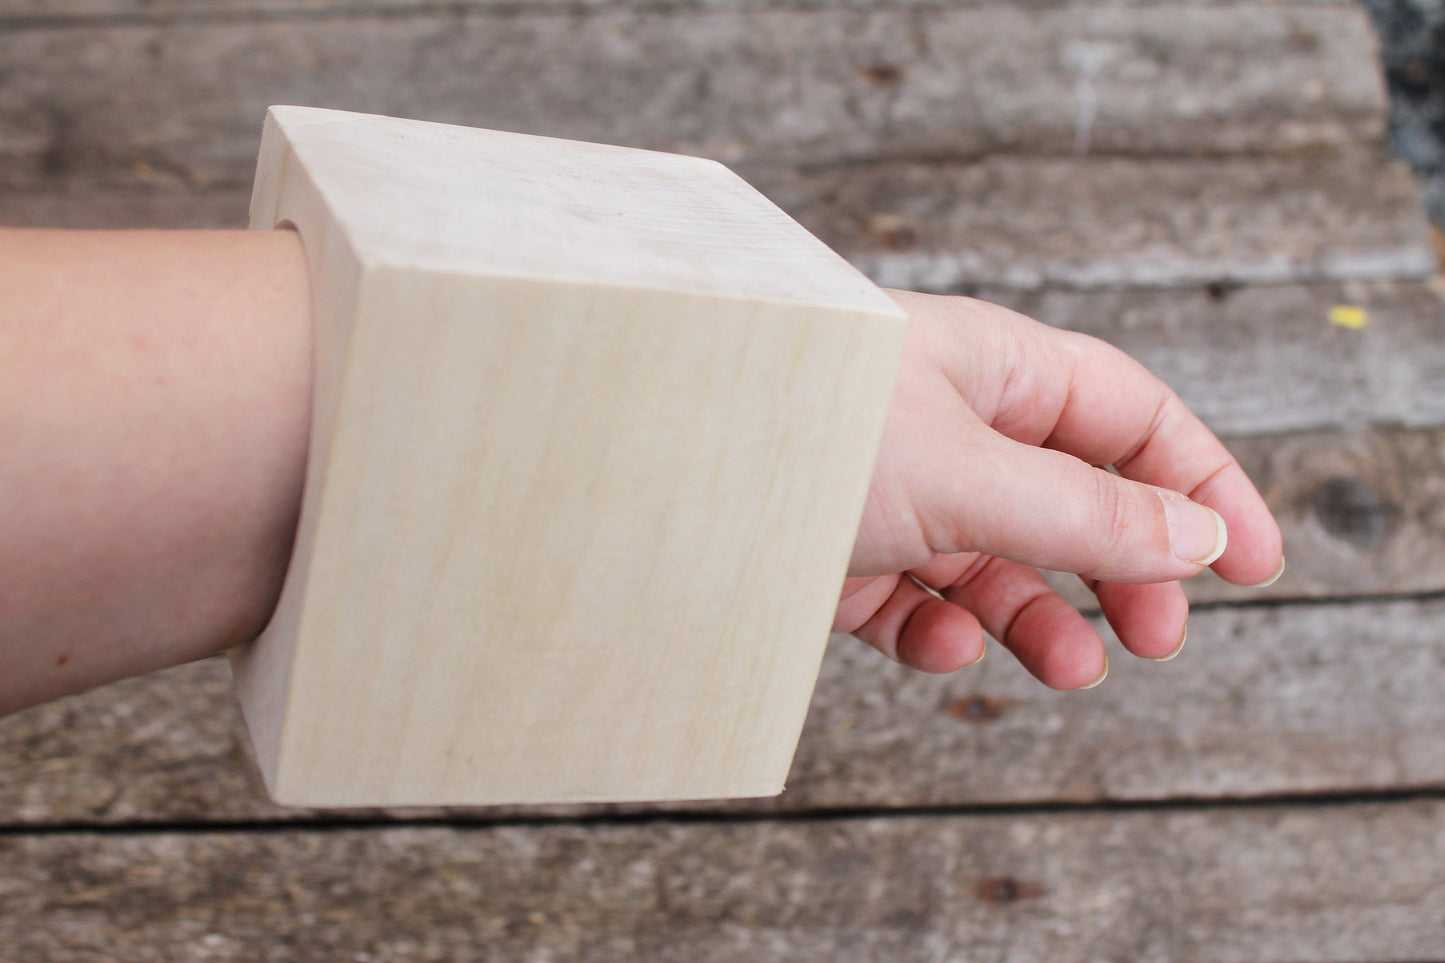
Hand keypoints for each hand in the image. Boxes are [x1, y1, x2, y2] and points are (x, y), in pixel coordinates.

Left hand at [835, 290, 1283, 689]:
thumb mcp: (961, 472)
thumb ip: (1082, 512)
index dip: (1199, 485)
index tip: (1252, 563)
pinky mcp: (837, 552)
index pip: (1128, 416)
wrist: (653, 473)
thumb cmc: (800, 429)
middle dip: (1122, 569)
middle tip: (1158, 637)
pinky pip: (910, 603)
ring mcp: (892, 491)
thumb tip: (1197, 536)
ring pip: (993, 562)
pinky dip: (937, 633)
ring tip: (1073, 668)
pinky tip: (948, 646)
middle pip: (1071, 498)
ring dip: (1038, 618)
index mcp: (988, 369)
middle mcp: (946, 426)